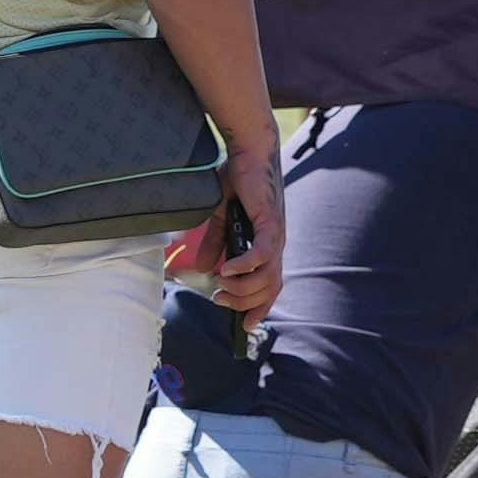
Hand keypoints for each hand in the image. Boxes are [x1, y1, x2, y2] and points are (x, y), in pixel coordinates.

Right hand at [186, 141, 289, 318]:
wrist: (248, 152)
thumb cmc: (238, 181)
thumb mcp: (220, 218)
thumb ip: (214, 244)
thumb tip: (202, 269)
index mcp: (267, 245)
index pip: (270, 285)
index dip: (260, 307)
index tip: (245, 326)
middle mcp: (275, 244)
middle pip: (269, 288)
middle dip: (245, 303)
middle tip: (220, 300)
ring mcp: (274, 234)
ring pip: (267, 276)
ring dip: (243, 288)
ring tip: (220, 285)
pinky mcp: (269, 222)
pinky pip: (262, 254)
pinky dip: (246, 266)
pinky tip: (227, 270)